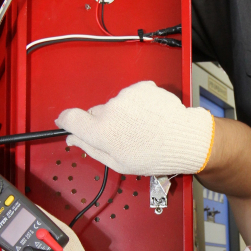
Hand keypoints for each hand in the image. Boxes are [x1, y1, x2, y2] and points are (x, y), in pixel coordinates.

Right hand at [57, 80, 214, 175]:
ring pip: (115, 104)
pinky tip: (149, 116)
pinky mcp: (141, 87)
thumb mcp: (118, 163)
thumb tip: (73, 138)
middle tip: (124, 135)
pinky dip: (138, 104)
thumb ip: (91, 148)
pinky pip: (131, 95)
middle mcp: (111, 110)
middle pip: (96, 112)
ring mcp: (126, 96)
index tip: (66, 121)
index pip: (71, 118)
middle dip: (104, 122)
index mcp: (101, 132)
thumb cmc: (154, 155)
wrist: (184, 139)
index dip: (67, 120)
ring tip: (142, 127)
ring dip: (124, 113)